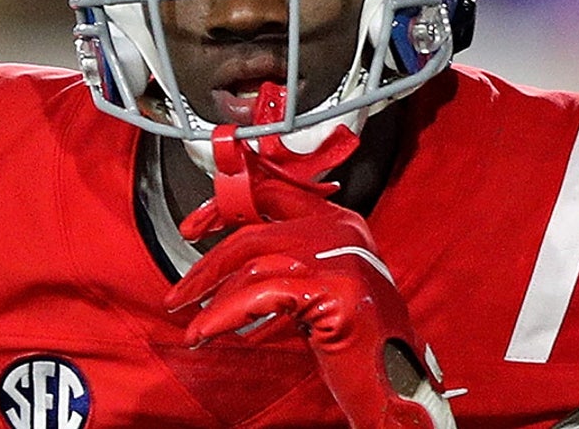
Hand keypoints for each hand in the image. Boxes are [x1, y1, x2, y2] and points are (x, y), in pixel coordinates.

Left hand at [165, 201, 448, 428]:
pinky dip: (223, 315)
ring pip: (251, 263)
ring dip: (209, 294)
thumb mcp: (322, 289)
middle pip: (253, 231)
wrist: (399, 384)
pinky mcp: (334, 290)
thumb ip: (288, 263)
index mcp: (340, 222)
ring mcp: (339, 258)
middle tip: (180, 290)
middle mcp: (342, 231)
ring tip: (188, 320)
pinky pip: (259, 296)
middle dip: (207, 262)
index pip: (272, 193)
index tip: (193, 228)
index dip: (224, 207)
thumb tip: (230, 261)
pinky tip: (205, 332)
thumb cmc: (360, 344)